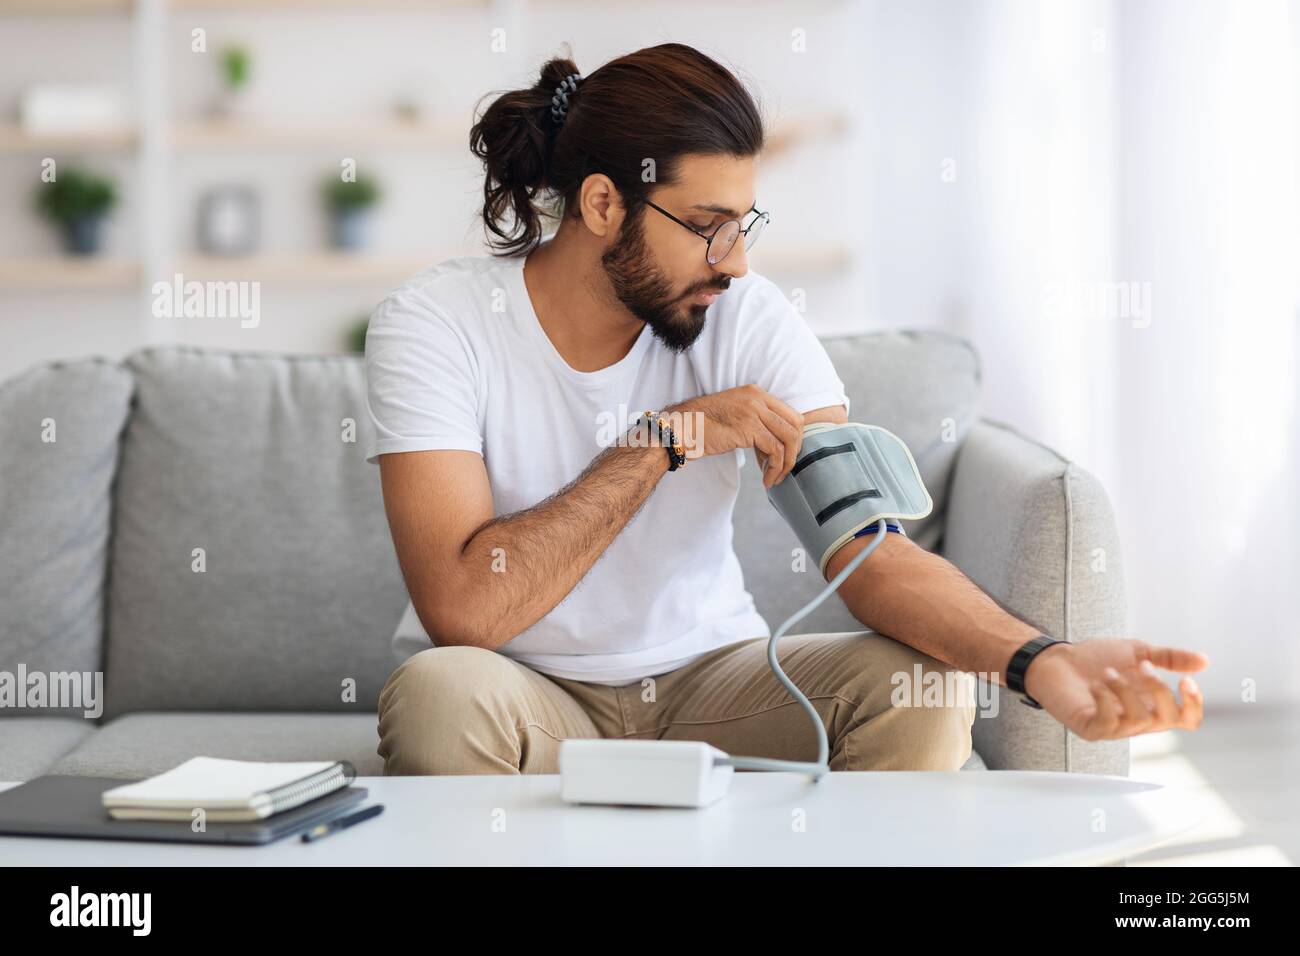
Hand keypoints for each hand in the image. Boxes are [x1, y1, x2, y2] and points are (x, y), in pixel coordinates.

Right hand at [666, 385, 803, 488]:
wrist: (681, 428)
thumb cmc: (702, 427)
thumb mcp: (735, 417)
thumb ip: (756, 424)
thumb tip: (774, 447)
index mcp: (756, 393)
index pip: (791, 414)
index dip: (793, 438)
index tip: (784, 456)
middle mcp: (758, 398)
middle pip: (795, 425)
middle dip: (794, 451)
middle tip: (783, 469)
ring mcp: (754, 411)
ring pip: (788, 439)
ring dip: (785, 463)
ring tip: (774, 478)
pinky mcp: (748, 428)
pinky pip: (774, 451)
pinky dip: (774, 468)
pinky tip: (766, 479)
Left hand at [1020, 638, 1207, 740]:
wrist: (1056, 660)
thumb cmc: (1096, 659)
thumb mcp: (1138, 652)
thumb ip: (1169, 658)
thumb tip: (1204, 661)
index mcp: (1153, 704)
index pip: (1187, 719)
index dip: (1194, 704)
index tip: (1186, 680)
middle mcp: (1139, 721)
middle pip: (1168, 718)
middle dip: (1158, 689)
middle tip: (1143, 666)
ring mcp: (1116, 728)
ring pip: (1138, 719)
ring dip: (1125, 690)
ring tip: (1107, 673)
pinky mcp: (1092, 729)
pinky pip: (1109, 723)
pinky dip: (1105, 700)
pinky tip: (1095, 685)